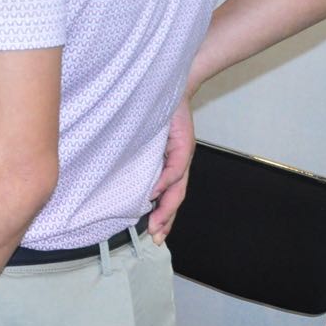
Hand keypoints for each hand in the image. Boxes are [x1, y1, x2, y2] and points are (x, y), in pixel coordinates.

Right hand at [148, 97, 194, 245]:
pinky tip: (155, 193)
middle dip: (166, 220)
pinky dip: (165, 182)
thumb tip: (141, 185)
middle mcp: (181, 163)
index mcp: (172, 165)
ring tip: (156, 225)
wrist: (172, 86)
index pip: (170, 196)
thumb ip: (147, 161)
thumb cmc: (156, 111)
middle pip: (176, 198)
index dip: (165, 217)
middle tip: (156, 239)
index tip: (155, 235)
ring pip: (178, 188)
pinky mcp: (184, 143)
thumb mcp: (148, 140)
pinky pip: (176, 167)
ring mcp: (184, 155)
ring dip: (167, 209)